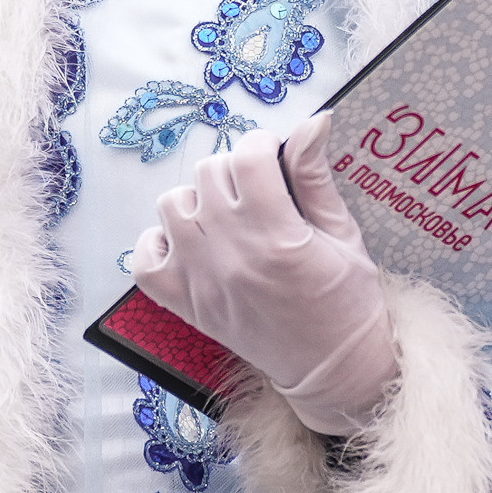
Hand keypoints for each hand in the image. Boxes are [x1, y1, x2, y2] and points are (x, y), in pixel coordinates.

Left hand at [131, 110, 397, 434]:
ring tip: (228, 218)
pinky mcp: (184, 304)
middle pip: (209, 173)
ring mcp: (201, 281)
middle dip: (235, 172)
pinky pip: (145, 256)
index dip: (263, 145)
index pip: (249, 156)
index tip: (274, 157)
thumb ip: (316, 177)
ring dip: (198, 202)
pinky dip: (162, 243)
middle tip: (257, 192)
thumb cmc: (347, 302)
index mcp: (277, 236)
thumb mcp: (343, 234)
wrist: (333, 370)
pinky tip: (194, 245)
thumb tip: (313, 121)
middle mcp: (232, 255)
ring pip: (172, 204)